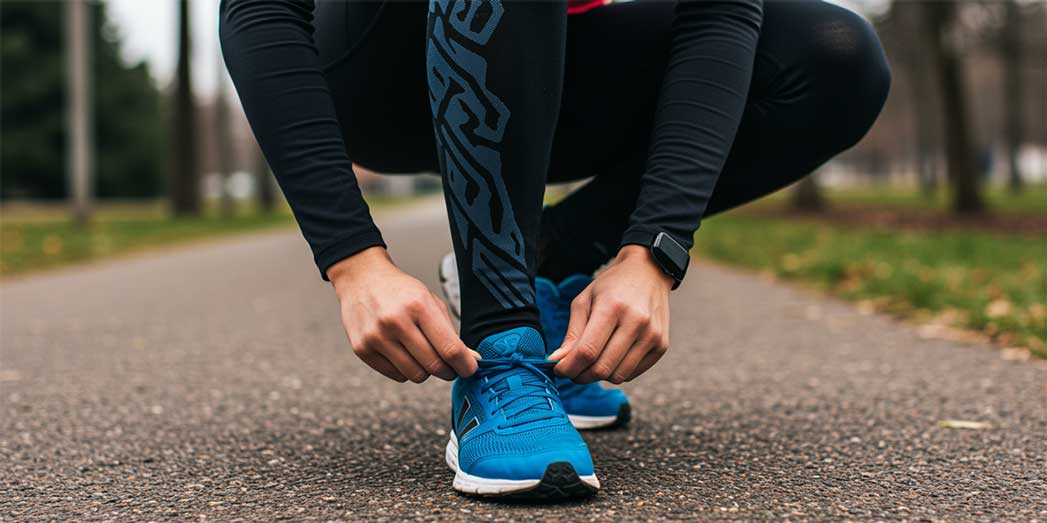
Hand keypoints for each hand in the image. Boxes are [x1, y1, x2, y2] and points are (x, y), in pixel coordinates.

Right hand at [328, 247, 479, 382]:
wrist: (361, 279)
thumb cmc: (400, 291)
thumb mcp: (430, 301)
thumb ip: (450, 332)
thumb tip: (471, 359)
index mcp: (418, 305)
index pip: (449, 348)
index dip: (465, 365)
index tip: (471, 370)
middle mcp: (395, 321)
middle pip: (433, 366)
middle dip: (448, 371)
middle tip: (450, 366)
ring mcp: (376, 337)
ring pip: (415, 375)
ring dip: (425, 371)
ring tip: (423, 355)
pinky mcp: (362, 349)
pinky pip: (396, 375)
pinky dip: (405, 370)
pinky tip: (403, 352)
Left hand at [548, 245, 671, 383]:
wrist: (648, 273)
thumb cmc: (611, 286)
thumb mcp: (585, 301)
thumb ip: (572, 333)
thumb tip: (557, 361)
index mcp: (613, 307)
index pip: (587, 351)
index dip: (568, 367)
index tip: (558, 369)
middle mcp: (637, 322)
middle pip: (602, 368)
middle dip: (580, 376)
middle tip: (571, 370)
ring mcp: (652, 335)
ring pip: (618, 376)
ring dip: (598, 376)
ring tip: (591, 363)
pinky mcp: (661, 346)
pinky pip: (632, 374)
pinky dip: (616, 372)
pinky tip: (610, 357)